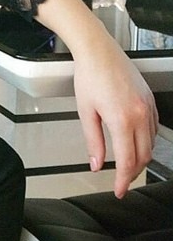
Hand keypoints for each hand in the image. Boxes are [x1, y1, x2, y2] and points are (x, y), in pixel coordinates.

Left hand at [72, 31, 157, 197]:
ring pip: (151, 144)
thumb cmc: (89, 76)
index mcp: (122, 120)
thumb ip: (93, 141)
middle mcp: (140, 115)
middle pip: (143, 156)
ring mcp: (148, 107)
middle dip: (133, 173)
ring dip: (140, 157)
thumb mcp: (86, 111)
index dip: (124, 180)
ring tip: (127, 164)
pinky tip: (136, 142)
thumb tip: (96, 164)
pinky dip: (146, 140)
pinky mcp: (150, 100)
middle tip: (122, 180)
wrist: (98, 51)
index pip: (128, 162)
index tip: (119, 189)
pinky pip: (154, 128)